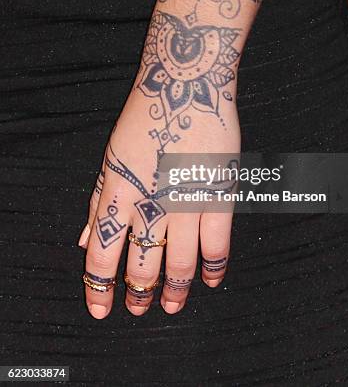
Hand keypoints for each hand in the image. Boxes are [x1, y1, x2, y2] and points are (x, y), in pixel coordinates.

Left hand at [78, 60, 239, 318]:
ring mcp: (186, 200)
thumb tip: (82, 239)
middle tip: (140, 308)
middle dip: (138, 293)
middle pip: (142, 264)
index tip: (101, 309)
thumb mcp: (112, 157)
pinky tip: (209, 281)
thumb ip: (98, 201)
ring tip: (172, 305)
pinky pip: (218, 243)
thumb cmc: (145, 119)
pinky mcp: (218, 193)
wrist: (184, 87)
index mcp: (118, 192)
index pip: (101, 252)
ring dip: (175, 290)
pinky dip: (214, 268)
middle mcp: (150, 202)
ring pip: (180, 263)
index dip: (99, 287)